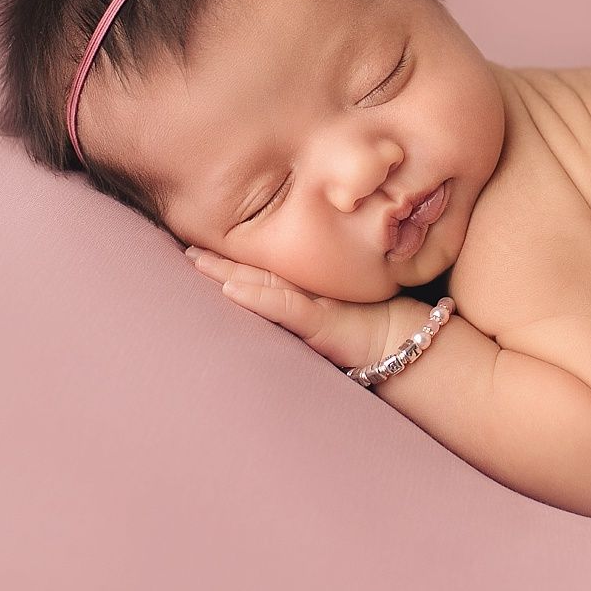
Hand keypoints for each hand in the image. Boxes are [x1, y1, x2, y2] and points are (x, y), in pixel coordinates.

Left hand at [183, 246, 394, 373]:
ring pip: (263, 282)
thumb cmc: (371, 330)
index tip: (200, 245)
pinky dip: (256, 298)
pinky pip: (284, 308)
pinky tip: (231, 290)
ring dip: (228, 271)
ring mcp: (314, 303)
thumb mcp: (332, 316)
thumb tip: (271, 297)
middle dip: (221, 259)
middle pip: (257, 270)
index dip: (235, 257)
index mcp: (307, 289)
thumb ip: (304, 305)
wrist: (404, 345)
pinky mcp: (319, 323)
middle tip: (187, 248)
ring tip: (197, 261)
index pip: (265, 269)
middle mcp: (308, 291)